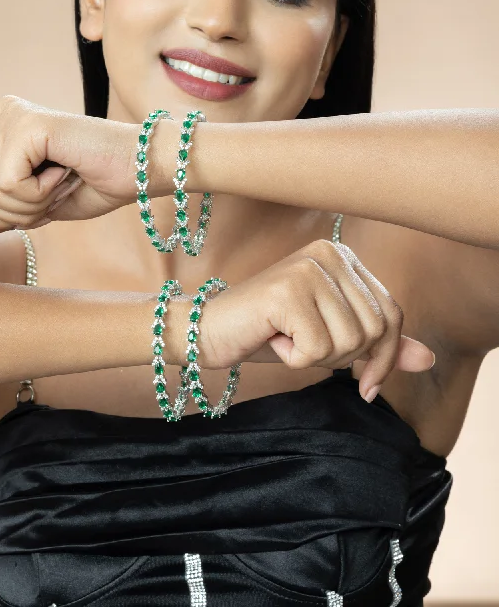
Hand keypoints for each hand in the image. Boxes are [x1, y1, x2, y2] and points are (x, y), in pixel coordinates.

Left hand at [0, 95, 138, 241]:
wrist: (143, 169)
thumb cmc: (97, 184)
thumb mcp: (31, 210)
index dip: (5, 213)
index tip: (48, 191)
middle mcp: (0, 114)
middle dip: (16, 211)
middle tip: (58, 186)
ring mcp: (11, 115)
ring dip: (31, 204)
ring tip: (64, 177)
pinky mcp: (27, 123)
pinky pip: (6, 184)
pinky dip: (38, 194)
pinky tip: (65, 170)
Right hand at [198, 239, 434, 401]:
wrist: (208, 331)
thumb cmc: (269, 333)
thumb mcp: (332, 340)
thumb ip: (379, 346)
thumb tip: (429, 359)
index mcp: (343, 256)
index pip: (392, 313)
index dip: (384, 356)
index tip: (367, 384)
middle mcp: (329, 252)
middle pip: (375, 329)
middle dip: (345, 357)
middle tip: (305, 346)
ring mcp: (307, 268)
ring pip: (349, 341)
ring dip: (317, 358)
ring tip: (287, 338)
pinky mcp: (287, 290)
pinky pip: (318, 350)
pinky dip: (294, 359)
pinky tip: (273, 339)